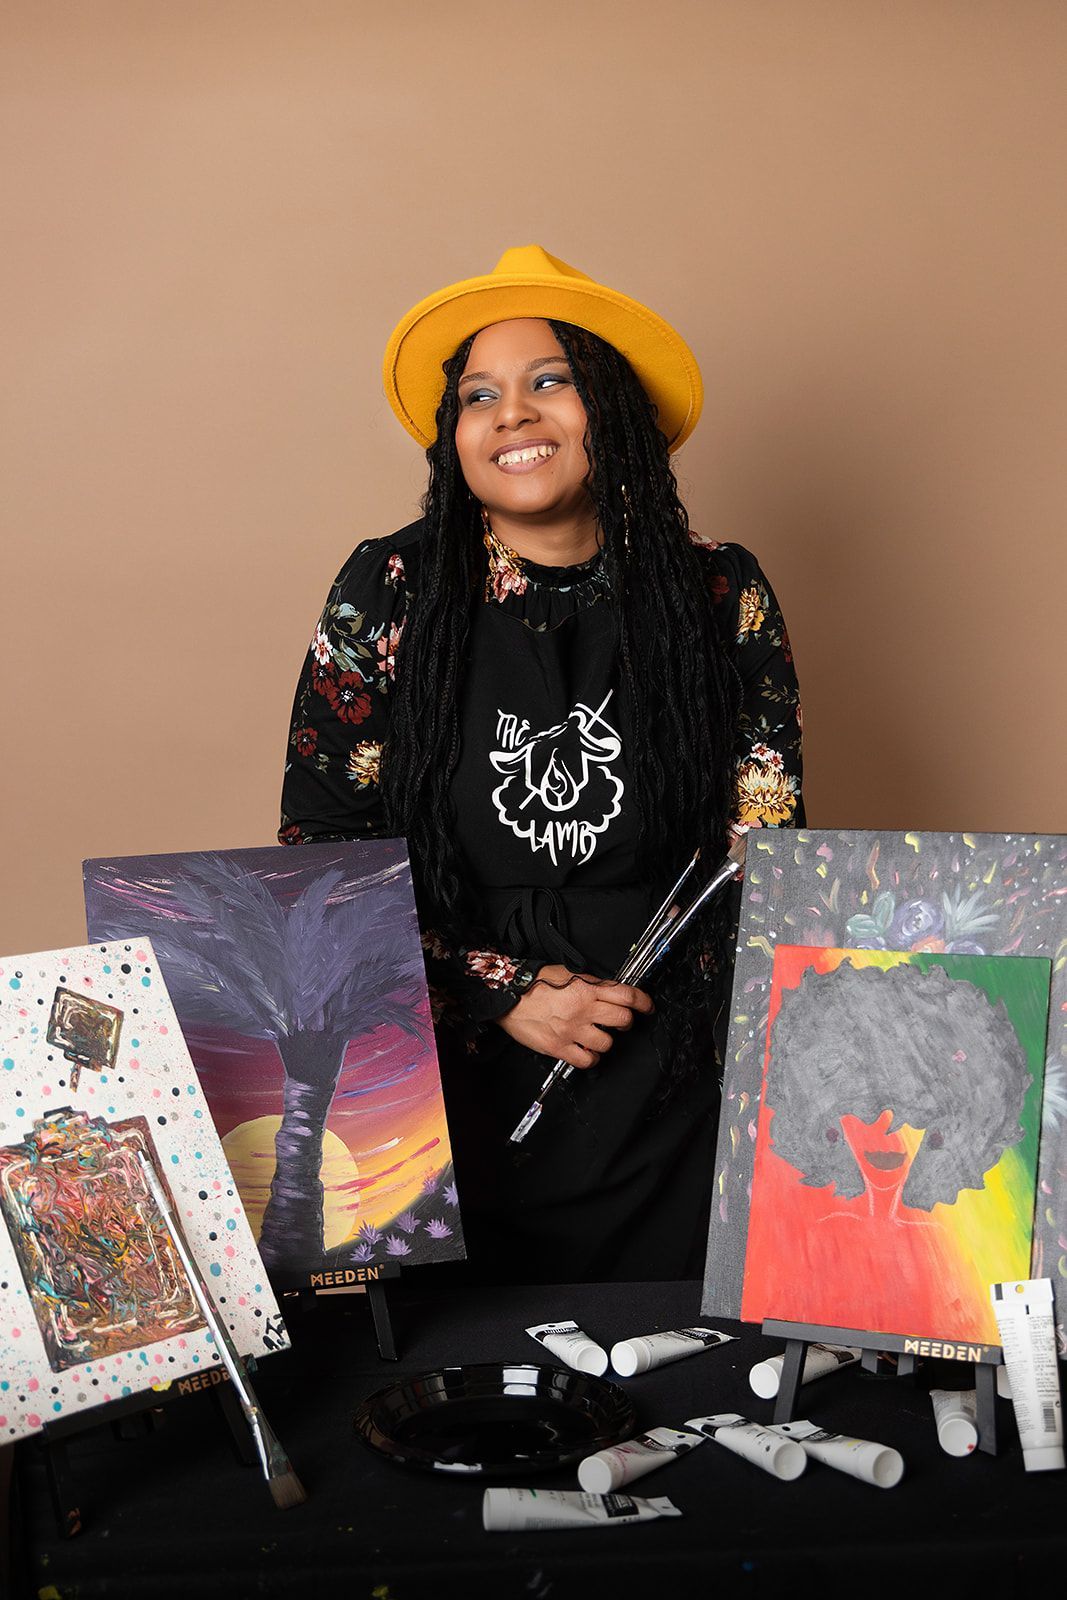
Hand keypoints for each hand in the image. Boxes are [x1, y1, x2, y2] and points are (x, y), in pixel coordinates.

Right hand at [495, 963, 653, 1068]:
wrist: (507, 997)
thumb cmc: (533, 984)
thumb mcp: (567, 973)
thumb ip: (591, 983)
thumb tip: (612, 990)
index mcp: (585, 988)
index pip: (626, 995)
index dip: (643, 1002)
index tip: (647, 1007)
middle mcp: (582, 1009)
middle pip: (622, 1019)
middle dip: (625, 1021)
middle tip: (619, 1021)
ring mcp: (571, 1030)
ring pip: (608, 1043)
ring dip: (606, 1040)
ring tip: (596, 1035)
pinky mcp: (559, 1047)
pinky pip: (588, 1060)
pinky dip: (591, 1057)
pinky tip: (586, 1050)